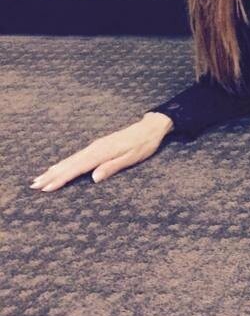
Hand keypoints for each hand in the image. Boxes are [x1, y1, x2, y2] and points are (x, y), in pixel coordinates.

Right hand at [29, 113, 172, 192]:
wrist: (150, 127)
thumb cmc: (143, 145)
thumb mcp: (132, 158)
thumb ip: (113, 167)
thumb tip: (94, 178)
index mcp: (102, 152)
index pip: (78, 168)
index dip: (62, 178)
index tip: (47, 188)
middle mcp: (95, 148)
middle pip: (70, 163)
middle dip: (52, 175)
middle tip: (34, 185)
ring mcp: (95, 146)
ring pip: (71, 159)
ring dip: (55, 169)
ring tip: (40, 178)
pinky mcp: (98, 146)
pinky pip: (77, 156)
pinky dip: (65, 163)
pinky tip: (59, 167)